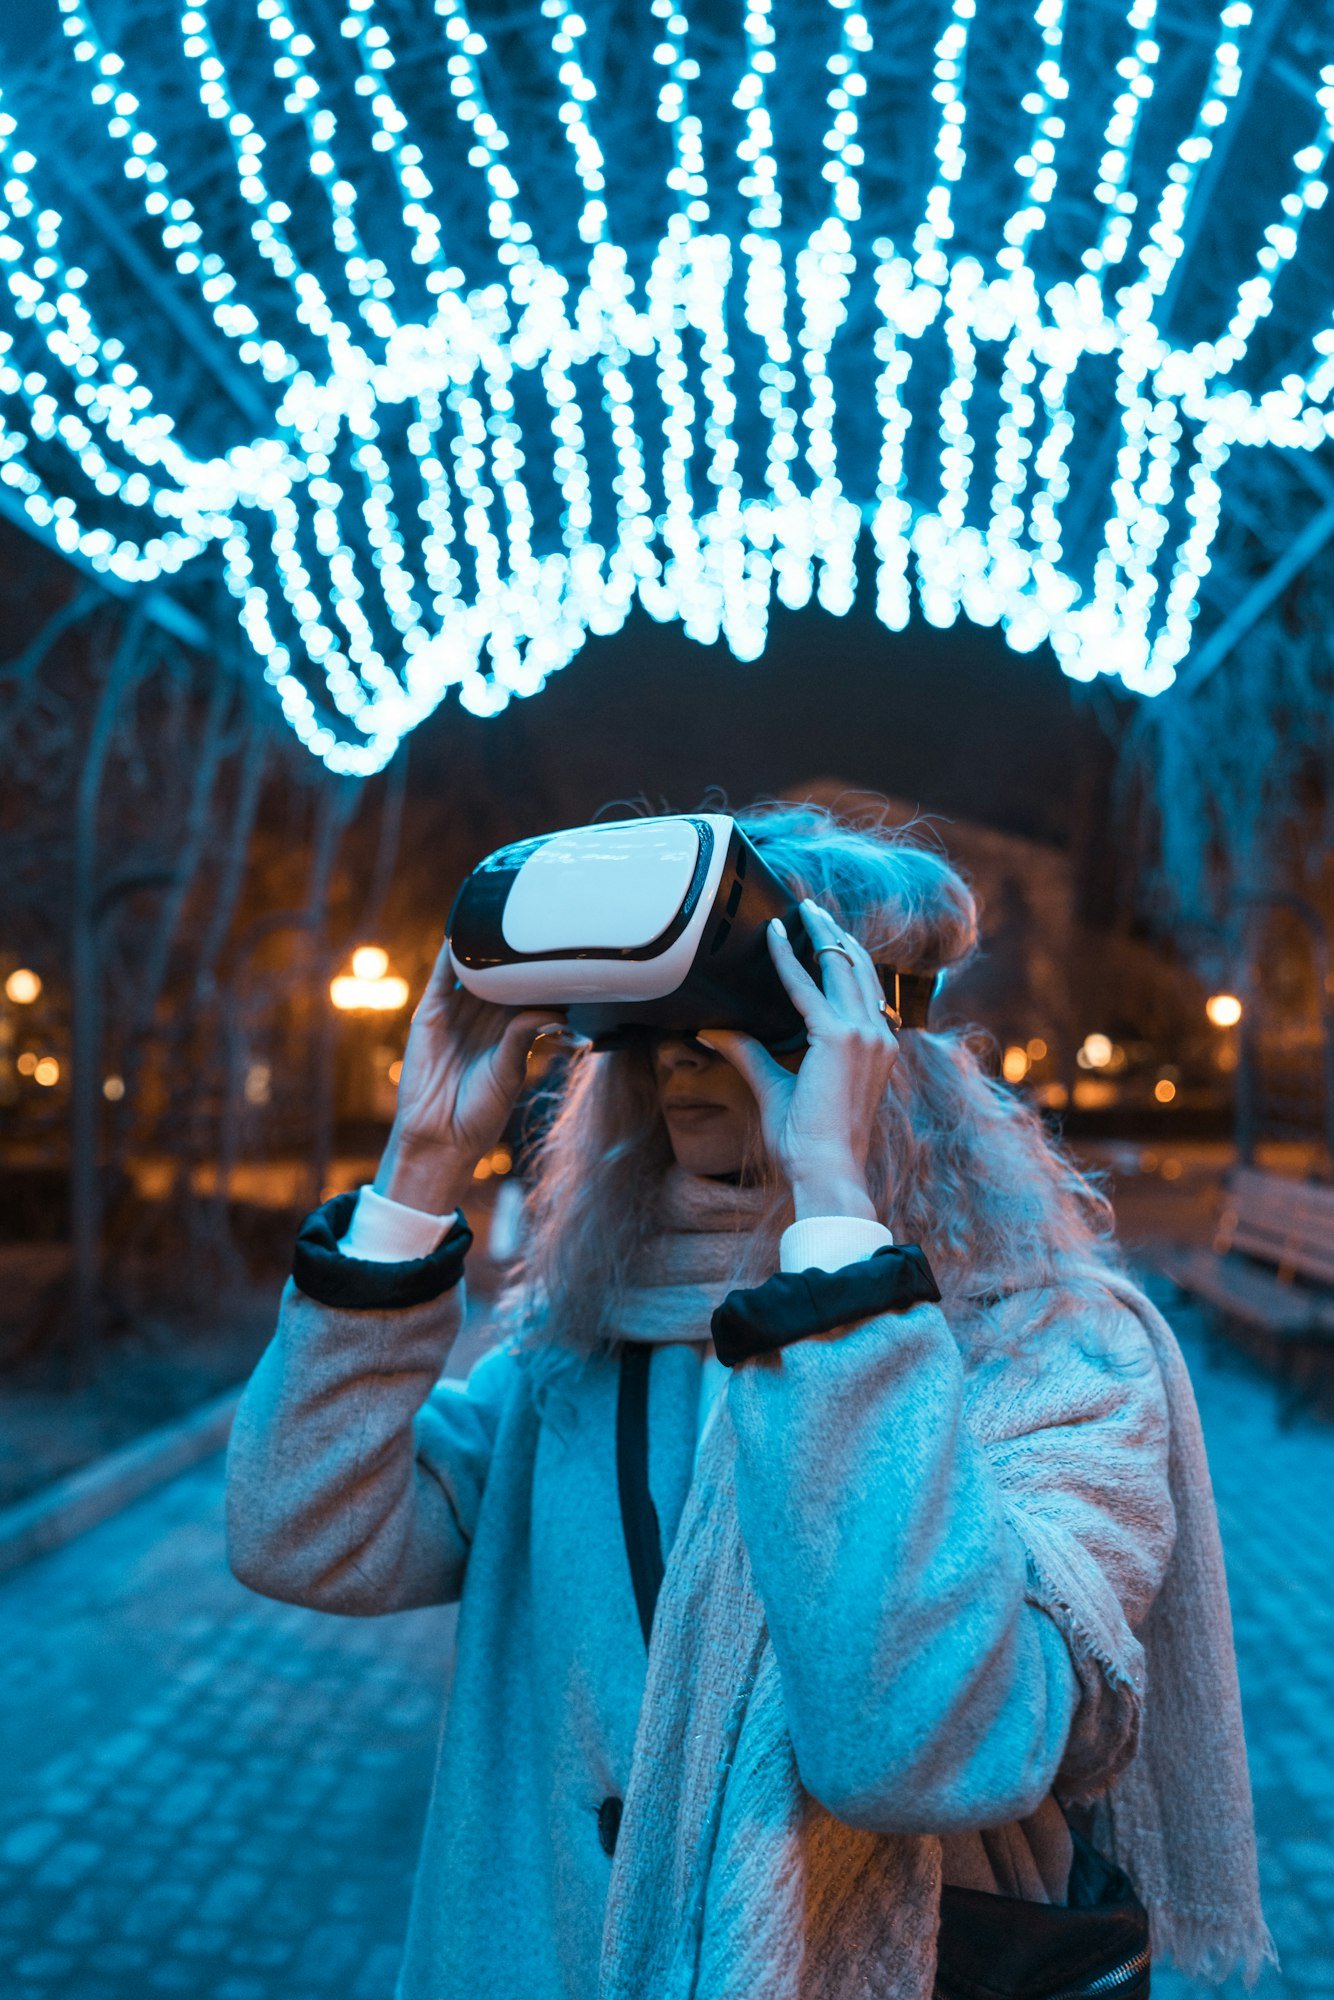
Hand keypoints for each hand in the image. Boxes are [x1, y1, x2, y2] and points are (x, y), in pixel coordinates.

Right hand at [374, 937, 570, 1213]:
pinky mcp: (430, 1014)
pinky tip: (462, 929)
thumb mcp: (510, 1071)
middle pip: (501, 971)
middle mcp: (483, 1016)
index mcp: (509, 1027)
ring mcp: (456, 1012)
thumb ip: (523, 1035)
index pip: (528, 987)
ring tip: (500, 907)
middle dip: (515, 946)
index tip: (565, 942)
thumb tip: (551, 1007)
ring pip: (473, 968)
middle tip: (538, 915)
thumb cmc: (481, 1112)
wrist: (441, 1138)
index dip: (542, 966)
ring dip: (482, 941)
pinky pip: (441, 977)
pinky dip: (450, 953)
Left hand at [698, 899, 897, 1218]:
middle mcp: (877, 1035)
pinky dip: (788, 959)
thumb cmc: (808, 1140)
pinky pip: (808, 987)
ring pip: (843, 965)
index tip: (824, 936)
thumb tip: (714, 1030)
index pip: (862, 990)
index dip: (843, 959)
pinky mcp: (840, 1037)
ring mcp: (863, 1034)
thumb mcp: (777, 1086)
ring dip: (821, 933)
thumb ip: (750, 1052)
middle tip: (812, 909)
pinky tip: (773, 939)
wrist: (825, 1168)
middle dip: (835, 934)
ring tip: (803, 910)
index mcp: (876, 1047)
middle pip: (858, 968)